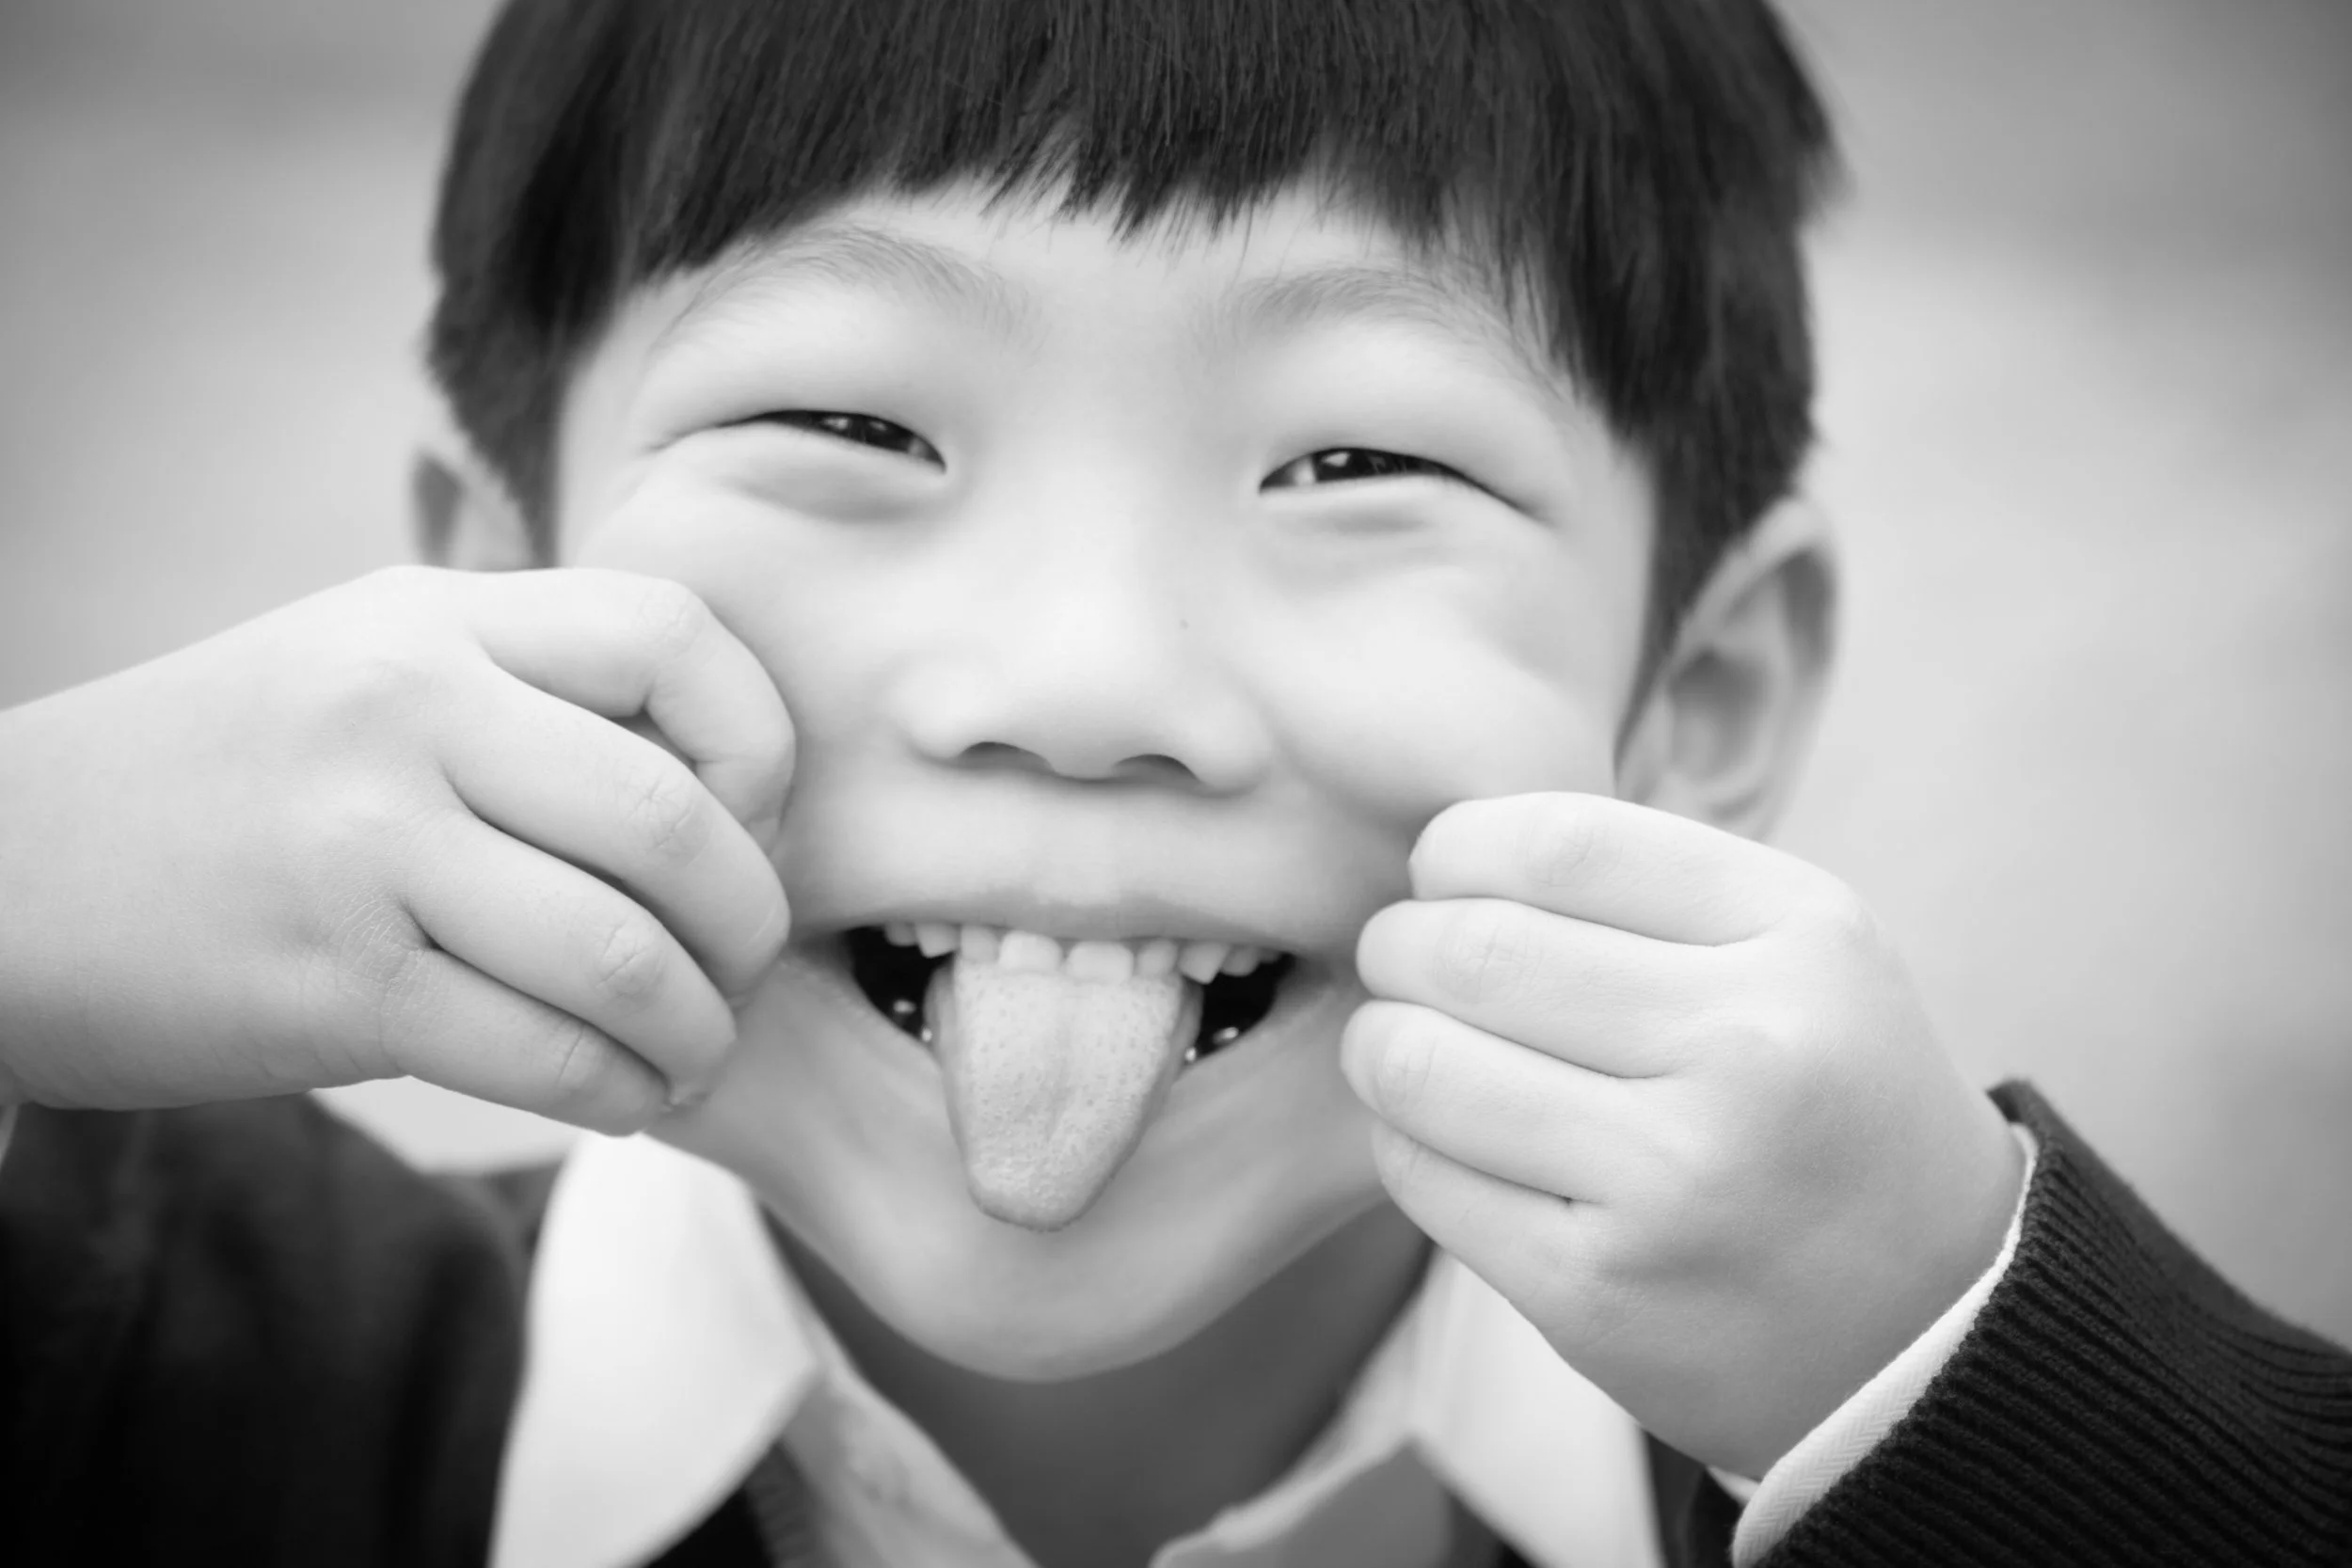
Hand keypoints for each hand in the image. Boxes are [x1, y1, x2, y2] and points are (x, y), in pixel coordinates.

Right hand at [0, 566, 792, 1133]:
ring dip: (697, 1030)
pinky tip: (626, 1098)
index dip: (758, 745)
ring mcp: (364, 851)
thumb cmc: (220, 779)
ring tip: (694, 1053)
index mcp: (433, 621)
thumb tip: (730, 778)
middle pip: (672, 818)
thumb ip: (527, 686)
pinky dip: (619, 1094)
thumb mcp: (364, 661)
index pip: (675, 641)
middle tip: (743, 969)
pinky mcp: (332, 989)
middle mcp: (408, 716)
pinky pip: (541, 1055)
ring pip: (623, 955)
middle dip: (749, 921)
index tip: (746, 824)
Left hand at [1344, 793, 2022, 1475]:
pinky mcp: (1597, 1292)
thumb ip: (1642, 888)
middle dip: (1398, 946)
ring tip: (1401, 1044)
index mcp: (1801, 939)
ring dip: (1380, 1045)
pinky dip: (1404, 1141)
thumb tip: (1445, 855)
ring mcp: (1672, 1183)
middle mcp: (1748, 1053)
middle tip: (1398, 961)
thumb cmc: (1829, 1106)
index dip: (1458, 849)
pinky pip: (1426, 1177)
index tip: (1440, 876)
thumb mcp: (1801, 951)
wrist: (1930, 1325)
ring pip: (1424, 1066)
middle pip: (1474, 950)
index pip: (1560, 844)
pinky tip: (1438, 1135)